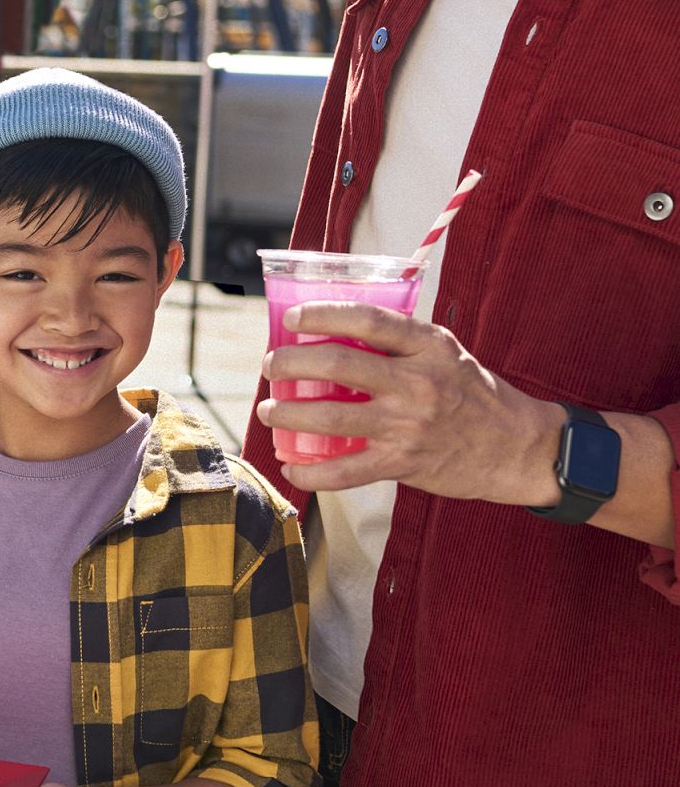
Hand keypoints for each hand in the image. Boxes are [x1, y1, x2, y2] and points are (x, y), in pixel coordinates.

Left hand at [257, 302, 562, 504]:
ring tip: (269, 412)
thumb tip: (336, 329)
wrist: (517, 447)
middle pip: (339, 365)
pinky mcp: (404, 463)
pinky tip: (292, 468)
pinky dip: (312, 473)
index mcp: (427, 346)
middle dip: (292, 364)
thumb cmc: (474, 393)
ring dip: (289, 415)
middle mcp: (417, 382)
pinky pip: (346, 471)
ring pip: (332, 417)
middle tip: (272, 366)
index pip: (368, 319)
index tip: (292, 319)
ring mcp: (409, 425)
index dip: (323, 314)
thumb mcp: (445, 352)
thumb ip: (400, 341)